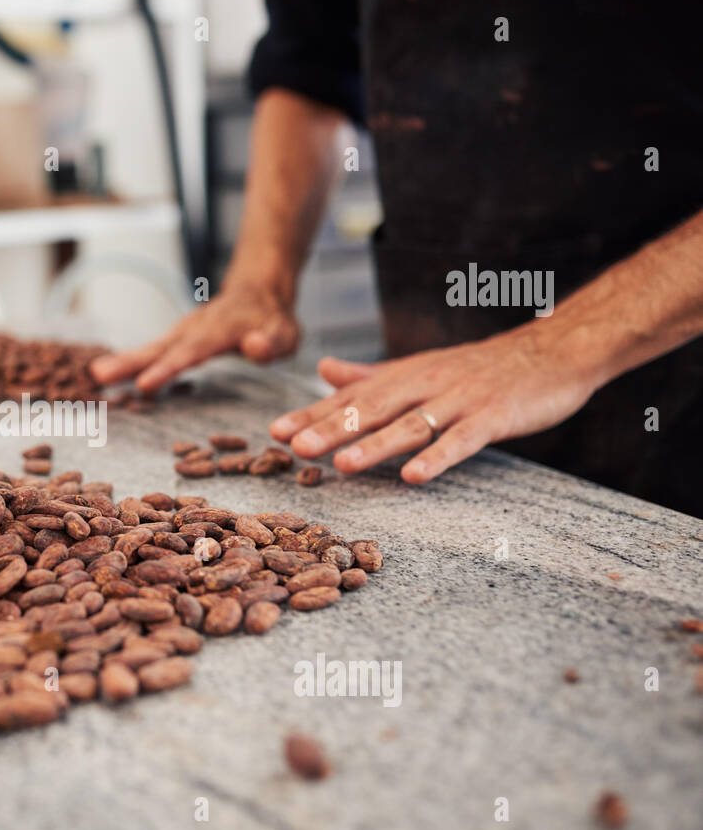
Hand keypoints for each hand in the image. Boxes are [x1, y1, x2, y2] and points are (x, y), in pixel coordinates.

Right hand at [90, 279, 299, 391]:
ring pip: (151, 347)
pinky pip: (153, 350)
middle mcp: (195, 329)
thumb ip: (272, 342)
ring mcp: (183, 331)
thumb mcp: (286, 333)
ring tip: (96, 375)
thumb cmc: (274, 320)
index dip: (168, 369)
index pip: (191, 352)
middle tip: (99, 375)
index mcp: (220, 331)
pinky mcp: (177, 337)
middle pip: (160, 348)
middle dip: (130, 362)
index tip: (144, 384)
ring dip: (124, 361)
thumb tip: (254, 346)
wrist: (260, 290)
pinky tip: (109, 374)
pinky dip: (130, 361)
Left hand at [269, 326, 600, 482]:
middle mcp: (426, 384)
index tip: (275, 431)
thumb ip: (371, 374)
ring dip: (376, 444)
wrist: (554, 352)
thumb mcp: (420, 366)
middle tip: (295, 447)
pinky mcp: (494, 416)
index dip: (313, 413)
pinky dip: (438, 457)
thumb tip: (322, 369)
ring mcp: (460, 399)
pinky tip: (414, 477)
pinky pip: (462, 440)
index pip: (350, 396)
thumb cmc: (481, 367)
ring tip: (341, 464)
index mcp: (405, 375)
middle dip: (332, 428)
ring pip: (411, 424)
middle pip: (373, 408)